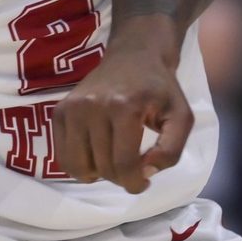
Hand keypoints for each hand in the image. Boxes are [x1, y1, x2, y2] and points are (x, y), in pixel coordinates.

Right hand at [52, 47, 193, 193]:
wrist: (134, 57)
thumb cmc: (160, 89)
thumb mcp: (181, 116)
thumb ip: (171, 149)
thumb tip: (145, 172)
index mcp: (125, 106)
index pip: (124, 163)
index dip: (134, 183)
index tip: (143, 182)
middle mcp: (93, 106)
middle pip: (102, 167)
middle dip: (120, 178)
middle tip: (132, 168)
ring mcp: (72, 108)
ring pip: (77, 166)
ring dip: (97, 174)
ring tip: (112, 161)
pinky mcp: (60, 111)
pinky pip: (62, 156)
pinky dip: (79, 165)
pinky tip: (96, 154)